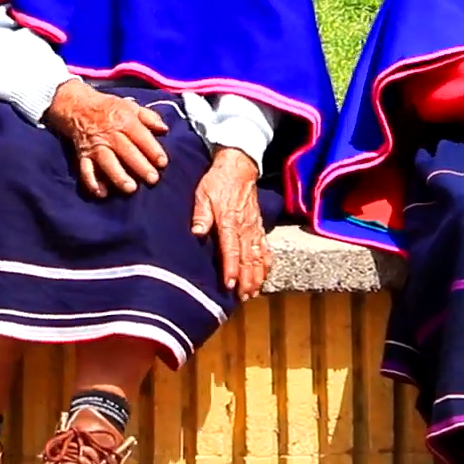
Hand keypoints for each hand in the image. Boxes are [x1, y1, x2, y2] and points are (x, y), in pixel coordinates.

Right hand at [44, 79, 169, 197]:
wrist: (76, 105)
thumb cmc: (108, 108)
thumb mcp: (130, 106)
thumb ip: (149, 117)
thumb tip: (165, 129)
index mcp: (124, 120)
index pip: (141, 136)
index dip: (152, 149)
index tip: (163, 163)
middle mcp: (110, 134)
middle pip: (126, 151)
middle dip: (140, 166)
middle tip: (153, 179)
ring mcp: (95, 145)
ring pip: (107, 161)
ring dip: (118, 175)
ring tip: (130, 188)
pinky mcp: (83, 155)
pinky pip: (86, 170)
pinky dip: (92, 182)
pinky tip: (102, 193)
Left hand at [191, 148, 269, 298]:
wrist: (239, 167)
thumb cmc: (217, 182)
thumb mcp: (203, 194)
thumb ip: (201, 214)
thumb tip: (197, 232)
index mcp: (229, 221)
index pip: (231, 250)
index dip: (231, 269)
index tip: (231, 285)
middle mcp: (245, 227)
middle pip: (248, 258)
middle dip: (247, 279)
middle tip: (244, 297)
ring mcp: (254, 227)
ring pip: (258, 256)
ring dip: (257, 275)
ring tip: (253, 292)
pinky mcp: (259, 226)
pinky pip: (266, 248)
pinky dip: (266, 263)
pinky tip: (265, 275)